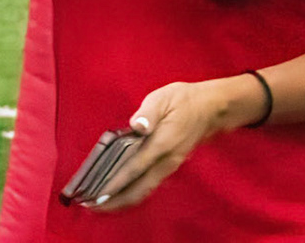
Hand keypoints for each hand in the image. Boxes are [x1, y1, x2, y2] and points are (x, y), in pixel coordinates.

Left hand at [90, 76, 265, 210]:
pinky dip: (135, 192)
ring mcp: (170, 165)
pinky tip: (121, 194)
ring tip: (103, 205)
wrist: (210, 108)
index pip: (135, 167)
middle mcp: (167, 160)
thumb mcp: (162, 98)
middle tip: (94, 206)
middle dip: (117, 200)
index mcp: (162, 143)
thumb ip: (148, 113)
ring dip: (124, 199)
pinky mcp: (171, 165)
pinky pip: (150, 184)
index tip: (100, 193)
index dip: (117, 182)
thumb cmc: (183, 100)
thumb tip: (137, 126)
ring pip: (146, 189)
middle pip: (140, 188)